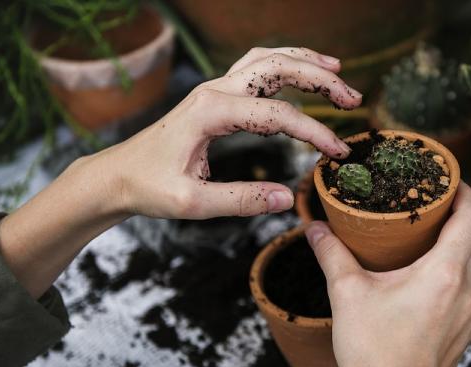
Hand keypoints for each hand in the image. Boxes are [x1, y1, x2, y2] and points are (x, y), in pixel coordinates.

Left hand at [0, 47, 360, 298]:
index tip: (338, 153)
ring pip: (267, 59)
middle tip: (353, 99)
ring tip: (338, 73)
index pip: (277, 115)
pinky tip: (302, 72)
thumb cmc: (149, 187)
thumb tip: (287, 198)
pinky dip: (285, 65)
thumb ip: (242, 200)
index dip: (314, 132)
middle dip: (320, 79)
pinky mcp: (215, 96)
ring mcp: (214, 89)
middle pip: (277, 68)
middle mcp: (214, 91)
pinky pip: (255, 68)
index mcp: (210, 112)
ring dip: (305, 63)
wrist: (117, 175)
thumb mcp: (193, 203)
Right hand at [305, 183, 470, 366]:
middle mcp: (467, 293)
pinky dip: (465, 269)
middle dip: (467, 214)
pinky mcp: (466, 333)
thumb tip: (315, 229)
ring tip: (438, 234)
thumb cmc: (372, 353)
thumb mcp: (347, 294)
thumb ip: (331, 254)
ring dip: (468, 242)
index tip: (451, 181)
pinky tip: (437, 274)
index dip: (466, 193)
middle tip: (440, 203)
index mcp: (444, 275)